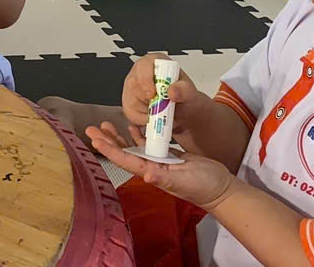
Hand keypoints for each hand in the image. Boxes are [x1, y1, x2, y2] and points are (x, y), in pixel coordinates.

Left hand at [87, 124, 236, 209]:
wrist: (220, 188)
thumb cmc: (204, 187)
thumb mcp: (184, 181)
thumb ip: (166, 178)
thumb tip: (147, 175)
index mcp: (152, 172)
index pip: (125, 160)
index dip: (109, 149)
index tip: (95, 139)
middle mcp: (151, 167)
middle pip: (124, 153)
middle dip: (108, 140)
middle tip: (93, 127)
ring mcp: (159, 161)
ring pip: (133, 148)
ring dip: (119, 137)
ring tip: (106, 125)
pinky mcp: (168, 156)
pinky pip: (148, 144)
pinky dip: (139, 135)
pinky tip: (132, 126)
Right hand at [122, 53, 206, 135]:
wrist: (181, 108)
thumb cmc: (182, 94)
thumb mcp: (188, 91)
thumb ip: (183, 89)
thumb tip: (172, 91)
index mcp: (154, 62)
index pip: (143, 65)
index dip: (146, 79)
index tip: (152, 93)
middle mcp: (140, 73)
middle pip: (133, 84)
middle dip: (147, 100)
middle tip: (160, 106)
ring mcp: (132, 88)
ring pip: (131, 101)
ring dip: (147, 111)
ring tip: (161, 110)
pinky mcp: (128, 102)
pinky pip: (130, 113)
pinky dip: (143, 119)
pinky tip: (153, 115)